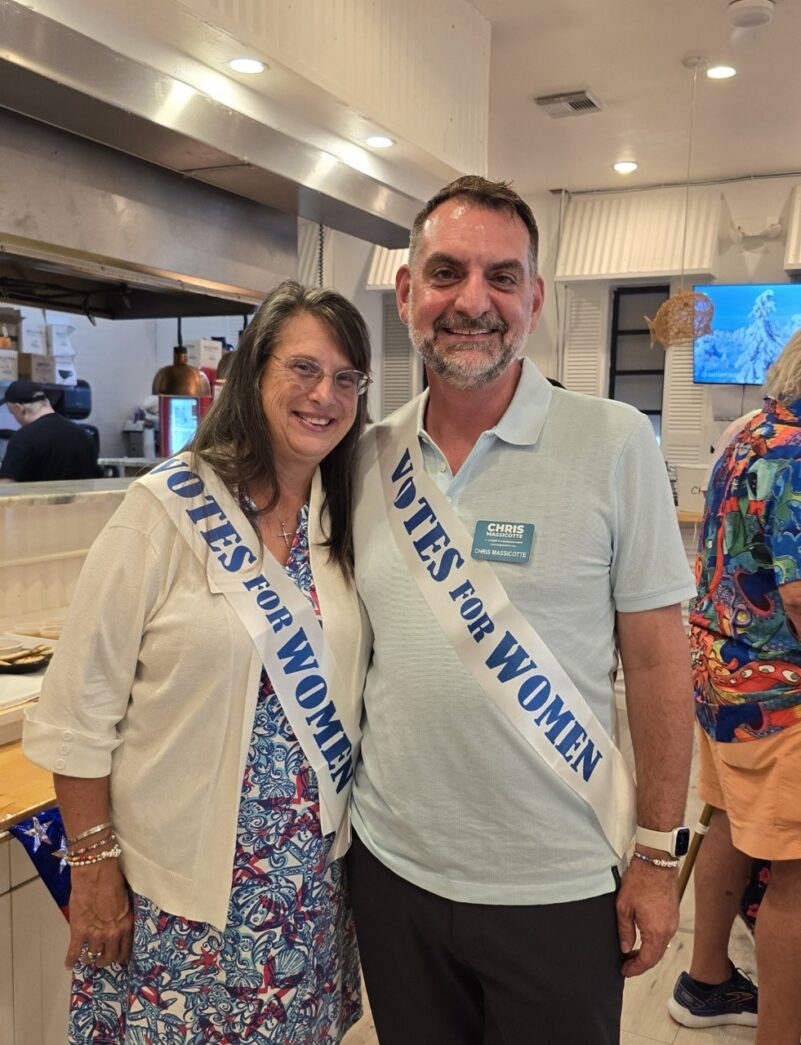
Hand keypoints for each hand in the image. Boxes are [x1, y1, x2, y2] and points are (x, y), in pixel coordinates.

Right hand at [65, 861, 132, 968]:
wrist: (96, 873)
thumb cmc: (112, 881)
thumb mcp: (125, 902)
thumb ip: (121, 917)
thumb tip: (117, 924)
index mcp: (126, 925)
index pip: (126, 949)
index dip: (121, 956)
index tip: (118, 959)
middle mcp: (112, 934)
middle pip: (110, 957)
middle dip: (105, 960)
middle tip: (101, 960)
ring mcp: (95, 935)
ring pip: (93, 956)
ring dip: (89, 959)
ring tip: (87, 958)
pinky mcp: (78, 931)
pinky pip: (73, 952)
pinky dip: (70, 960)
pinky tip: (68, 965)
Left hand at [616, 855, 678, 976]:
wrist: (656, 862)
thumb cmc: (640, 880)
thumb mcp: (624, 907)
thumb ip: (625, 930)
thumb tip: (625, 948)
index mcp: (656, 932)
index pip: (647, 960)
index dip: (635, 968)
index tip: (625, 970)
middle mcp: (668, 930)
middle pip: (656, 956)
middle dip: (641, 962)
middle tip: (626, 964)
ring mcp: (672, 922)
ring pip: (661, 946)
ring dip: (648, 952)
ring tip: (632, 951)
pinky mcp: (673, 914)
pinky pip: (664, 935)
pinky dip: (654, 941)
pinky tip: (643, 937)